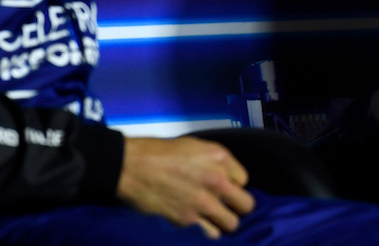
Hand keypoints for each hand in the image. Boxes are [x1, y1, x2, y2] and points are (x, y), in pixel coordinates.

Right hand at [117, 135, 254, 236]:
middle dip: (238, 207)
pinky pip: (210, 233)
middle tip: (226, 207)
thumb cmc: (159, 152)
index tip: (225, 187)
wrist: (132, 166)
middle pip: (246, 205)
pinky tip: (198, 224)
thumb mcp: (194, 146)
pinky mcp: (188, 220)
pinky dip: (206, 231)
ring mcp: (204, 203)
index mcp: (220, 158)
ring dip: (224, 222)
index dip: (234, 185)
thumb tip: (225, 178)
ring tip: (213, 218)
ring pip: (232, 224)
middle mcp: (217, 180)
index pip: (245, 180)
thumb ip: (214, 163)